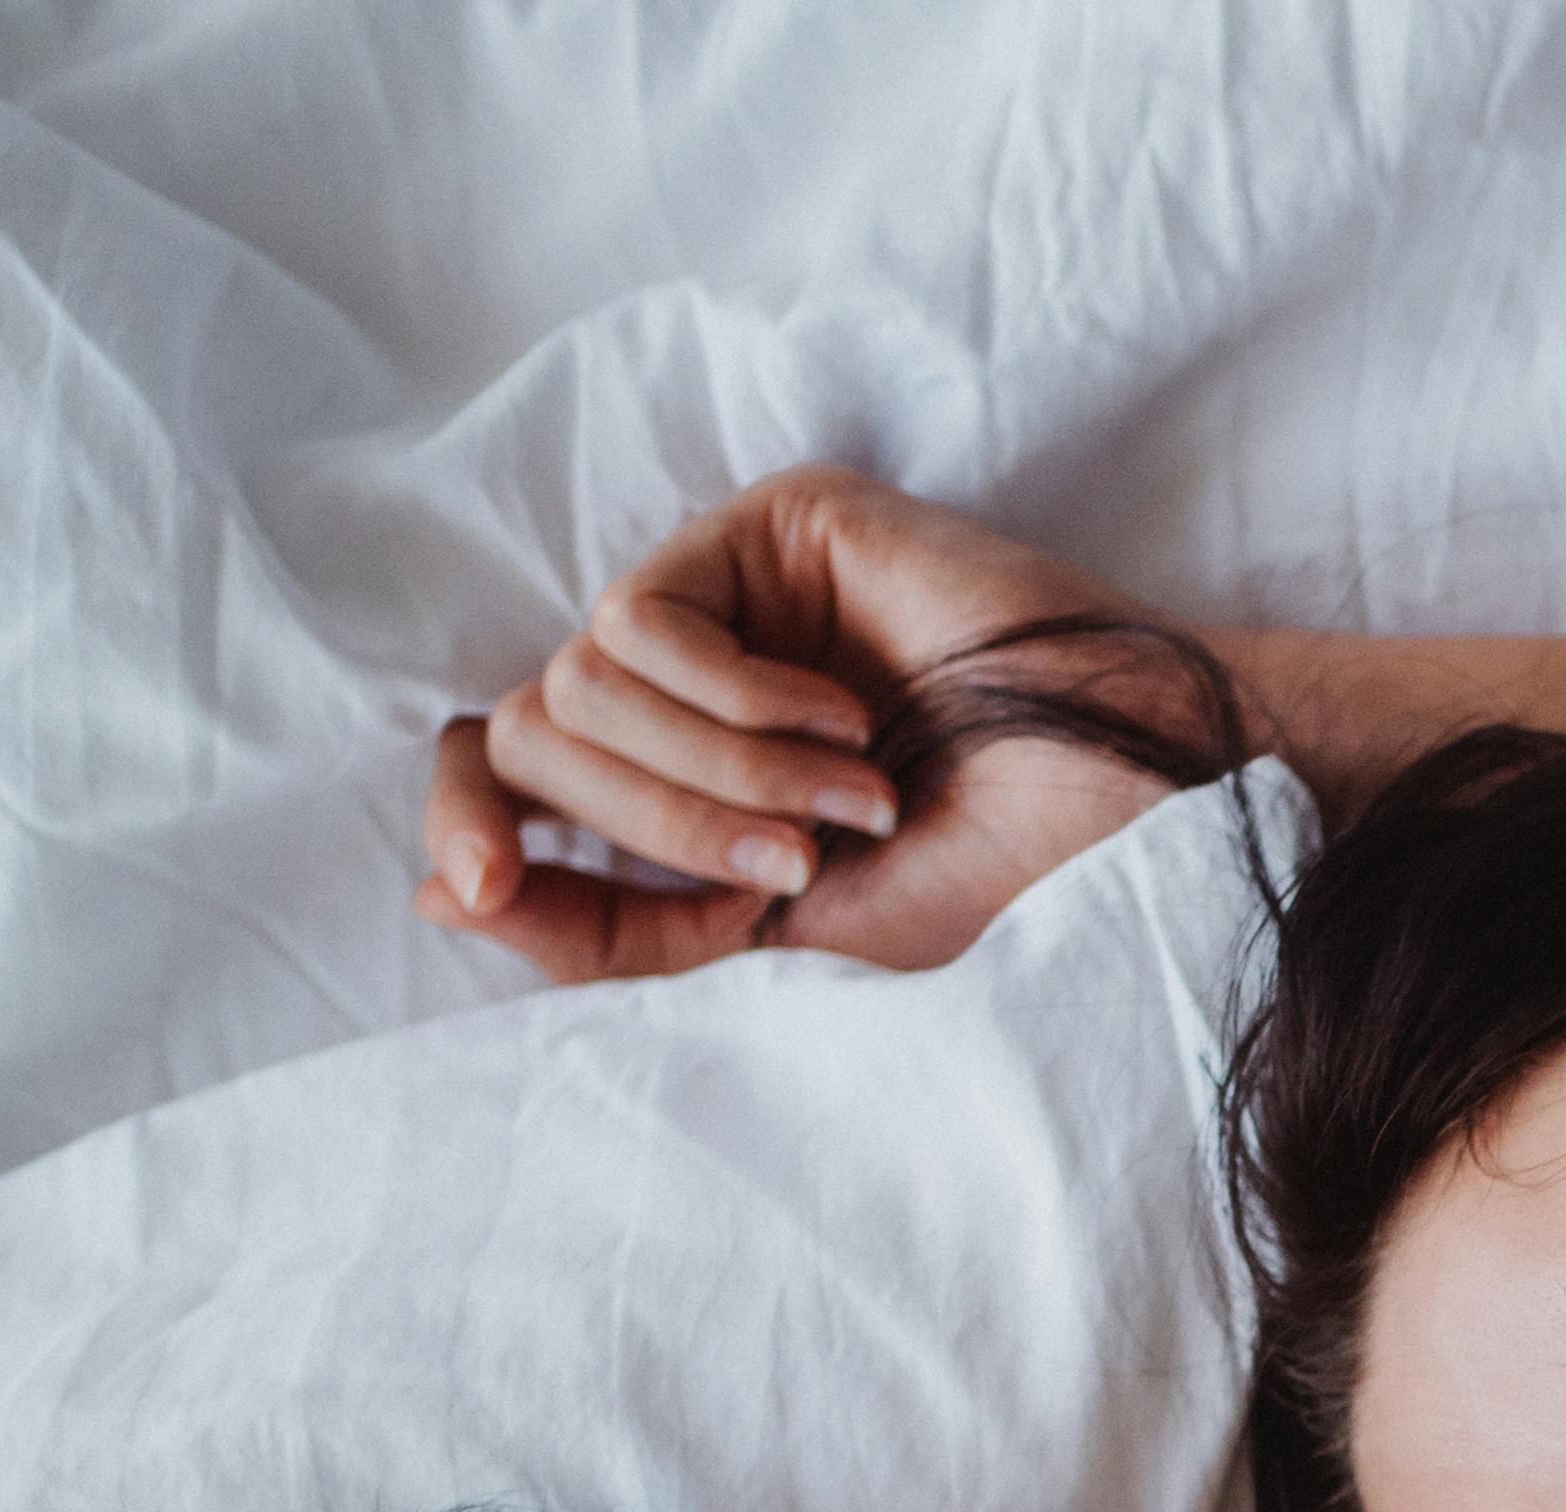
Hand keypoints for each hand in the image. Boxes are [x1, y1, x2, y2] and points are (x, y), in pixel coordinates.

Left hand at [422, 468, 1211, 981]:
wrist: (1117, 793)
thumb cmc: (989, 863)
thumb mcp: (783, 931)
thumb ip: (628, 925)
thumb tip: (448, 897)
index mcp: (679, 762)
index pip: (499, 766)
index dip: (464, 821)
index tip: (474, 888)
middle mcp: (683, 669)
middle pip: (528, 733)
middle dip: (649, 826)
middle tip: (790, 866)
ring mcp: (721, 590)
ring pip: (577, 683)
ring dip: (715, 778)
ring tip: (848, 801)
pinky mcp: (761, 526)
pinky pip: (643, 624)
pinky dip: (738, 708)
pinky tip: (847, 722)